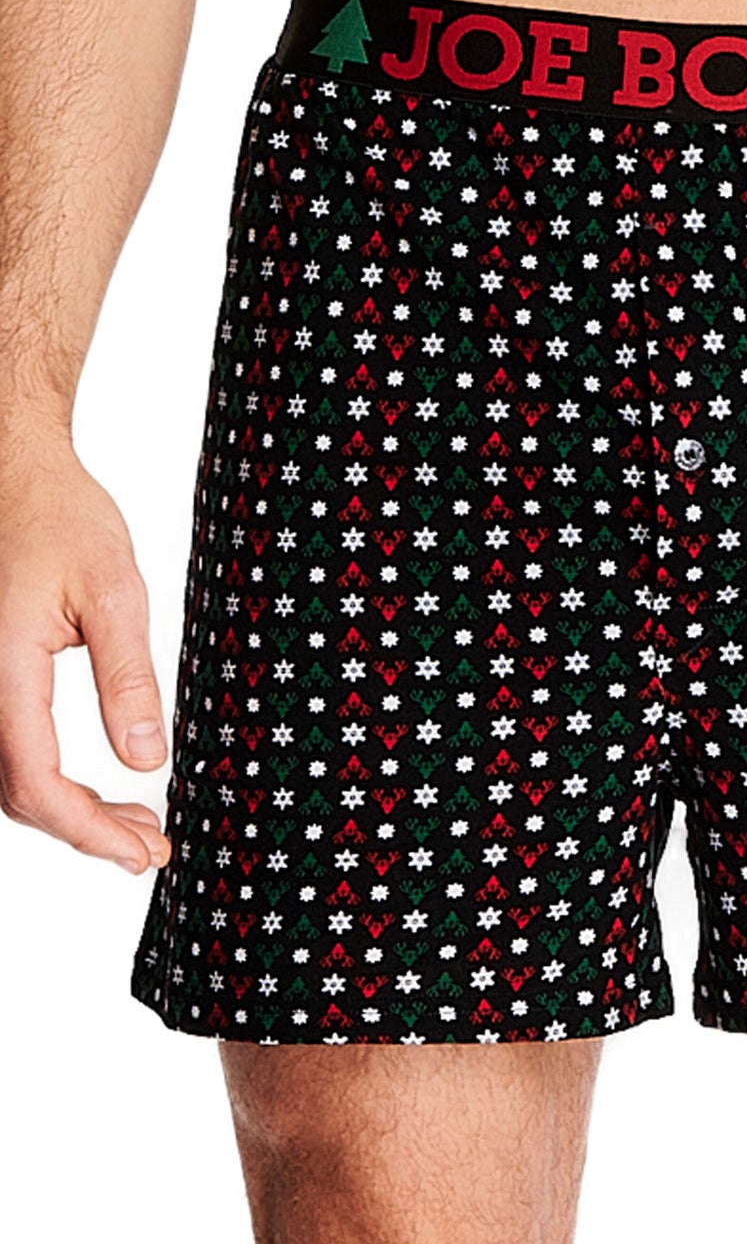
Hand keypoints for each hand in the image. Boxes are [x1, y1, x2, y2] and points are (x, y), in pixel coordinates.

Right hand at [0, 438, 170, 872]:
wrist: (14, 476)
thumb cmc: (61, 519)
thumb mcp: (115, 589)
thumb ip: (129, 676)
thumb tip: (149, 759)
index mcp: (2, 669)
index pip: (35, 781)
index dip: (88, 830)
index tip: (142, 851)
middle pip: (16, 794)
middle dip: (84, 832)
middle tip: (151, 848)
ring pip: (7, 779)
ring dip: (68, 812)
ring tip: (136, 826)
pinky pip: (6, 750)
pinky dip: (47, 781)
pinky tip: (96, 789)